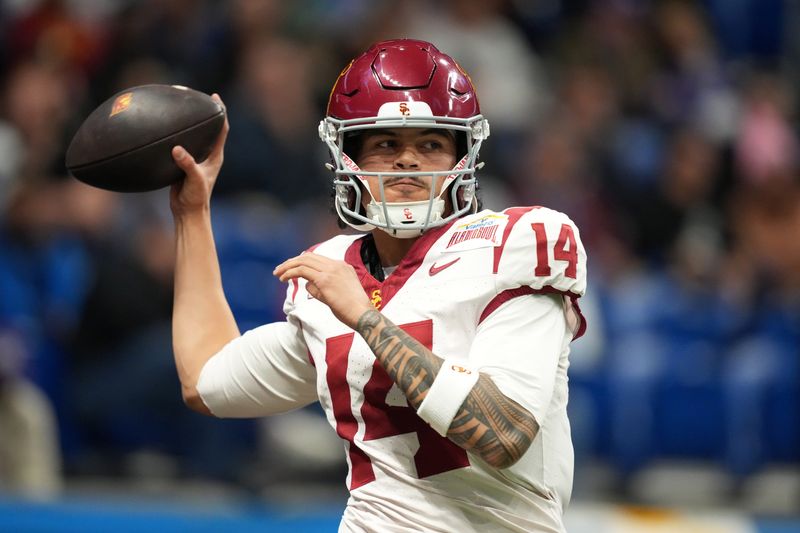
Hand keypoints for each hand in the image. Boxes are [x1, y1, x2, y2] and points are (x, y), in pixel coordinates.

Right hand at [170, 93, 228, 216]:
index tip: (215, 98)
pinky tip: (163, 130)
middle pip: (208, 129)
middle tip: (193, 96)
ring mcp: (195, 159)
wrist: (187, 212)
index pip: (221, 129)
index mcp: (215, 156)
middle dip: (203, 113)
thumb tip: (177, 149)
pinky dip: (174, 136)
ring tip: (178, 108)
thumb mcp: (194, 179)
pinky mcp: (183, 164)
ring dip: (188, 124)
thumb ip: (187, 164)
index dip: (220, 113)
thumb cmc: (196, 197)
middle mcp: (207, 155)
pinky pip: (179, 146)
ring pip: (193, 137)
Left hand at [274, 253, 372, 327]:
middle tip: (280, 269)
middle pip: (308, 256)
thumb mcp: (338, 292)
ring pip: (303, 261)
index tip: (292, 268)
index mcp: (342, 266)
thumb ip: (322, 286)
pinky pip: (302, 271)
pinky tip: (284, 278)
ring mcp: (331, 271)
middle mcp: (336, 265)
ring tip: (278, 274)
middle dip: (292, 262)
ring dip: (288, 266)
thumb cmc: (353, 309)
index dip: (302, 261)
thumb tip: (308, 284)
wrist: (363, 314)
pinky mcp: (324, 280)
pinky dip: (290, 272)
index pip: (317, 258)